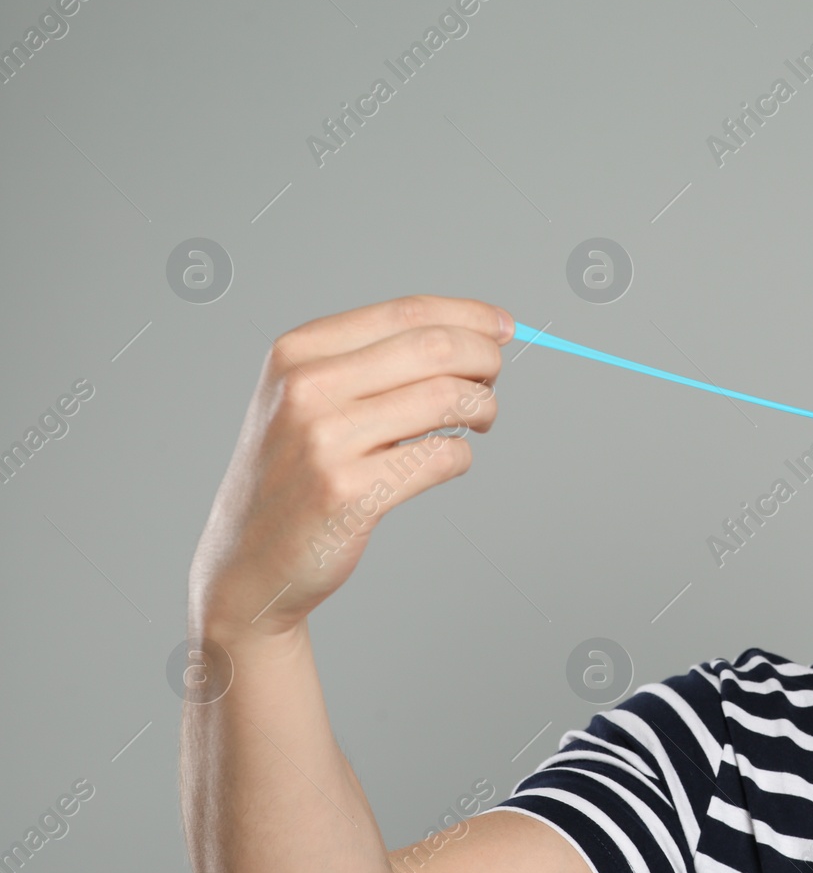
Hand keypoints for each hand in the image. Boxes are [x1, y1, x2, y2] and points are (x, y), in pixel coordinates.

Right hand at [188, 294, 513, 639]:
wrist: (248, 561)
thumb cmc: (293, 474)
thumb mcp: (308, 398)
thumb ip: (375, 360)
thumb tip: (475, 332)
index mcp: (299, 352)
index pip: (407, 311)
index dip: (470, 317)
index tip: (503, 328)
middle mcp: (307, 388)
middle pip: (435, 348)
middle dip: (485, 360)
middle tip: (492, 382)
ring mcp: (325, 442)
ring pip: (447, 399)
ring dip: (483, 408)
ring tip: (480, 421)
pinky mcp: (348, 493)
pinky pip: (442, 457)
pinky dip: (461, 456)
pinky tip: (446, 461)